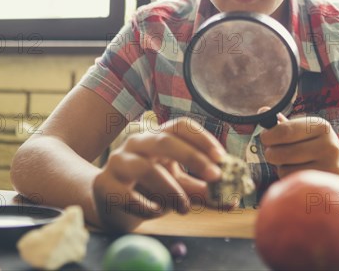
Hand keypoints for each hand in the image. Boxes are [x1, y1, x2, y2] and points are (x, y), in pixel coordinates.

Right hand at [92, 117, 225, 231]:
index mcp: (158, 137)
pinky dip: (147, 207)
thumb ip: (204, 191)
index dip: (203, 138)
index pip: (182, 126)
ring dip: (172, 190)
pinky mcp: (106, 185)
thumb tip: (232, 199)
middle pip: (165, 140)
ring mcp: (119, 162)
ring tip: (184, 208)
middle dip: (193, 157)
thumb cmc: (150, 189)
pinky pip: (129, 196)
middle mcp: (137, 143)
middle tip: (215, 177)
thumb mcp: (180, 187)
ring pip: (146, 168)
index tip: (222, 157)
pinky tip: (156, 212)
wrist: (111, 204)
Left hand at [260, 115, 338, 180]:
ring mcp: (329, 166)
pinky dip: (289, 179)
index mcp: (321, 126)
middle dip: (271, 154)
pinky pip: (293, 182)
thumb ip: (284, 124)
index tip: (266, 138)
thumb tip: (261, 111)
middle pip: (281, 152)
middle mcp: (328, 145)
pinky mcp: (325, 184)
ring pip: (284, 169)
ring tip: (292, 164)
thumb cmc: (316, 148)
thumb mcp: (305, 132)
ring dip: (281, 168)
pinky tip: (299, 174)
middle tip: (273, 153)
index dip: (268, 136)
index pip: (284, 130)